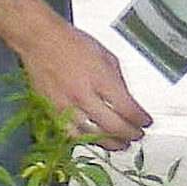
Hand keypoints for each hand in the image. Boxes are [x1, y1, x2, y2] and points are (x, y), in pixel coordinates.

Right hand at [18, 24, 151, 148]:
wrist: (41, 40)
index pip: (127, 108)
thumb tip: (127, 100)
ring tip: (120, 145)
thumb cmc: (72, 43)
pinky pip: (71, 133)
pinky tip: (94, 140)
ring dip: (110, 143)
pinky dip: (85, 140)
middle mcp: (84, 94)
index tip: (146, 122)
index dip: (140, 119)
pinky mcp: (52, 111)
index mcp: (101, 79)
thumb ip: (118, 81)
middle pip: (113, 126)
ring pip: (92, 134)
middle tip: (137, 136)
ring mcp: (67, 105)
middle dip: (130, 134)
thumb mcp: (106, 56)